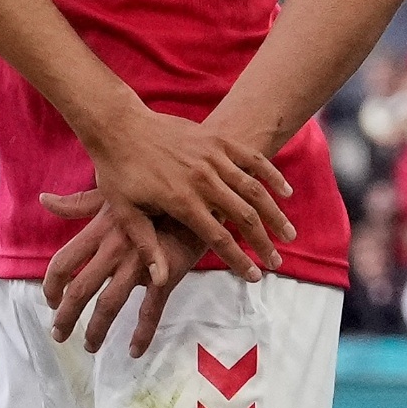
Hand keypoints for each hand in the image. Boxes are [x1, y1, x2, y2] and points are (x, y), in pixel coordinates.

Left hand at [38, 196, 182, 354]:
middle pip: (80, 289)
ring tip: (90, 346)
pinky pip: (151, 310)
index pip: (62, 262)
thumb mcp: (113, 194)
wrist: (198, 198)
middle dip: (66, 317)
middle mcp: (113, 249)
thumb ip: (78, 203)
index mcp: (98, 230)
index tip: (50, 301)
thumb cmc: (153, 195)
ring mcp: (139, 264)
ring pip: (109, 304)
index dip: (51, 285)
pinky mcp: (165, 275)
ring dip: (97, 329)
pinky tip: (134, 350)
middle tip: (59, 334)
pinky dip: (142, 333)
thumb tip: (46, 200)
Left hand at [72, 106, 294, 275]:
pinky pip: (251, 158)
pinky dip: (271, 174)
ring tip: (288, 234)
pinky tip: (285, 192)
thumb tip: (160, 281)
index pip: (218, 238)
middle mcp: (202, 179)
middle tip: (277, 261)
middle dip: (263, 242)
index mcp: (181, 201)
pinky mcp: (216, 139)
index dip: (239, 260)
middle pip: (244, 216)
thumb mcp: (125, 213)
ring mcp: (212, 156)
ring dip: (275, 214)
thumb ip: (146, 246)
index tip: (254, 276)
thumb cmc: (118, 172)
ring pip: (254, 189)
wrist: (118, 126)